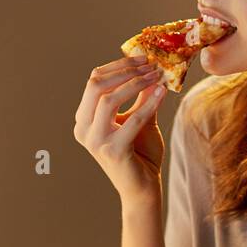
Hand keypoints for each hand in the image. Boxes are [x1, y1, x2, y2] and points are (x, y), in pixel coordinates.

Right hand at [73, 55, 166, 206]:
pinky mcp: (113, 151)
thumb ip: (141, 96)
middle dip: (125, 71)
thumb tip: (151, 68)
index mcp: (84, 119)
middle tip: (150, 64)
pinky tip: (163, 92)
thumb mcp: (140, 119)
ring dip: (135, 83)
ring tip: (157, 76)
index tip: (143, 58)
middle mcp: (84, 129)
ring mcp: (96, 141)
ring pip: (108, 99)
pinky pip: (132, 120)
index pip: (94, 81)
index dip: (118, 66)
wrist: (142, 188)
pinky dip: (149, 104)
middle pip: (96, 85)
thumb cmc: (140, 154)